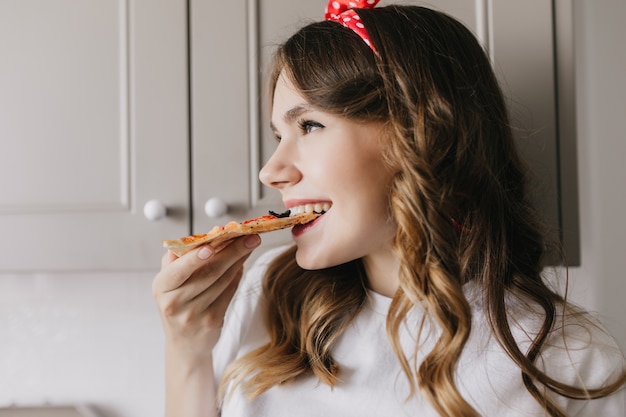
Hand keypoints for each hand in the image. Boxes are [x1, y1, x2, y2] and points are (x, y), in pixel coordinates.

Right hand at [152, 234, 261, 360]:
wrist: (184, 344)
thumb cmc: (176, 304)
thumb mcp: (168, 282)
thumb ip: (179, 258)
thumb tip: (205, 237)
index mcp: (161, 287)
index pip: (179, 270)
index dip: (195, 258)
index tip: (211, 244)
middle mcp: (175, 303)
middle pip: (209, 273)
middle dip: (232, 251)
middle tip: (249, 236)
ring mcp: (194, 315)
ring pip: (222, 281)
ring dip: (239, 260)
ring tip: (249, 245)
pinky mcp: (212, 322)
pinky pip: (229, 293)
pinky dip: (237, 276)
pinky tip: (242, 264)